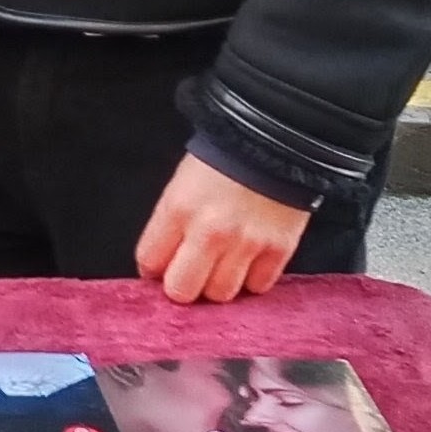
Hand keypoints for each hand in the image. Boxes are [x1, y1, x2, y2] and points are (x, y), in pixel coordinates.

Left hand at [134, 152, 311, 303]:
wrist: (279, 136)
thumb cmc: (226, 154)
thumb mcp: (183, 182)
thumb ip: (171, 222)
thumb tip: (163, 260)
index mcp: (178, 209)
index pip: (150, 263)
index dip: (155, 267)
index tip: (163, 263)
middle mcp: (209, 233)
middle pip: (182, 291)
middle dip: (183, 284)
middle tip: (192, 272)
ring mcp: (246, 244)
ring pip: (220, 295)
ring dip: (218, 284)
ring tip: (223, 265)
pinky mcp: (278, 249)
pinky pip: (258, 287)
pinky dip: (252, 279)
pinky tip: (250, 260)